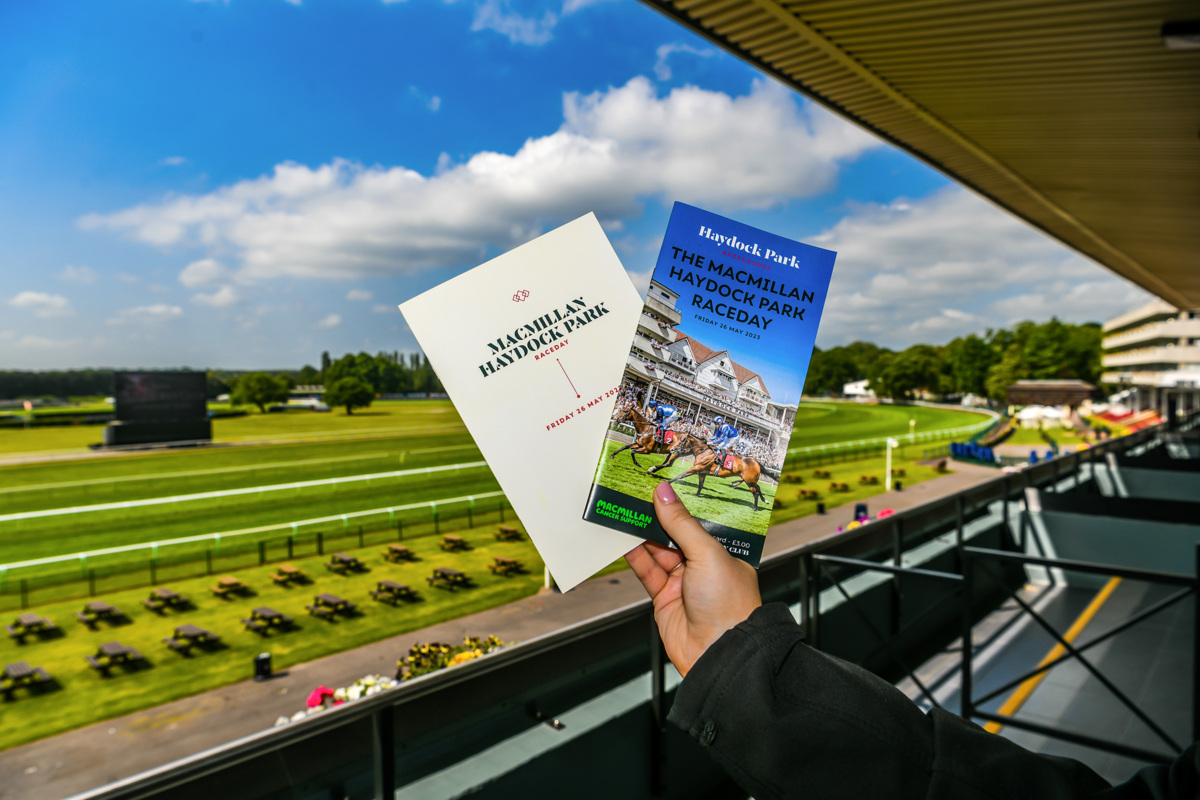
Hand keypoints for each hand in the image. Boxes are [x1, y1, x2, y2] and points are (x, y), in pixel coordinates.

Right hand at [625, 481, 760, 676]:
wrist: (720, 653)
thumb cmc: (729, 604)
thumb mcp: (707, 553)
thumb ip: (681, 524)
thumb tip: (664, 494)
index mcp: (724, 551)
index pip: (699, 520)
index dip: (680, 504)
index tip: (661, 485)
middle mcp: (705, 565)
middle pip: (675, 534)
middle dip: (656, 516)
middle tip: (636, 494)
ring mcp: (684, 582)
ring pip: (658, 551)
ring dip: (641, 534)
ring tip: (624, 511)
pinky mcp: (665, 599)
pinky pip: (647, 572)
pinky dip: (635, 556)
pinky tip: (624, 540)